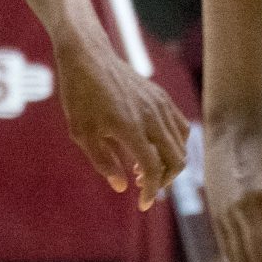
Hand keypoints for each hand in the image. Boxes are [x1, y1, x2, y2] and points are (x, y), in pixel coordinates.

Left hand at [55, 35, 187, 207]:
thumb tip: (124, 186)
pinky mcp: (161, 97)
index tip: (144, 205)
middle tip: (144, 186)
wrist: (88, 56)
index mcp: (131, 128)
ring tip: (145, 167)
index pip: (154, 169)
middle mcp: (152, 117)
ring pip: (182, 143)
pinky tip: (152, 146)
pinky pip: (179, 126)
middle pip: (176, 159)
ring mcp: (160, 105)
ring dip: (170, 162)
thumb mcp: (83, 134)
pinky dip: (173, 143)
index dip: (152, 191)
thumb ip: (104, 162)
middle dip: (165, 180)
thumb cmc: (80, 95)